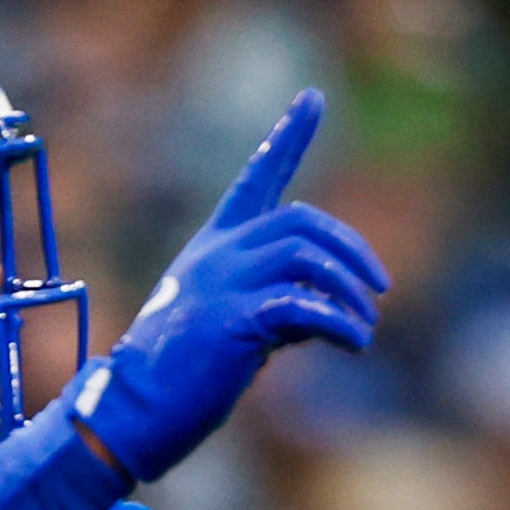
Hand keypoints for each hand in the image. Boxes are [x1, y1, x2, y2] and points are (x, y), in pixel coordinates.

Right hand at [68, 92, 386, 488]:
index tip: (313, 97)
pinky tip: (355, 345)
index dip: (287, 138)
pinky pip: (303, 306)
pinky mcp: (232, 321)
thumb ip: (272, 305)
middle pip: (301, 221)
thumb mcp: (228, 327)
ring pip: (307, 257)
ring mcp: (221, 285)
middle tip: (380, 288)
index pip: (254, 180)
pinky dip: (339, 323)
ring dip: (349, 291)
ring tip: (366, 328)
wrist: (129, 412)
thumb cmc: (176, 380)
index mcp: (210, 249)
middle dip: (351, 250)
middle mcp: (216, 256)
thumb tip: (325, 308)